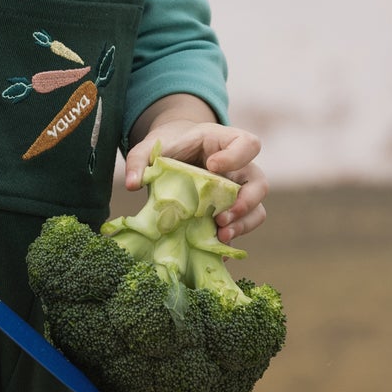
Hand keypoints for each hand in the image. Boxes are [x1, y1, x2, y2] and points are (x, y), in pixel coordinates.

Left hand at [123, 113, 266, 242]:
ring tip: (221, 235)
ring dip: (242, 225)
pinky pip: (242, 227)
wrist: (177, 155)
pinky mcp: (231, 212)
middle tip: (221, 216)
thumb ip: (140, 159)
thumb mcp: (154, 145)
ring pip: (257, 209)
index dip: (235, 157)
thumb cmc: (171, 145)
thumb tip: (131, 184)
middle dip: (245, 202)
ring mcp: (239, 192)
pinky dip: (231, 240)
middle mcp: (240, 168)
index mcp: (226, 142)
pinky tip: (214, 249)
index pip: (248, 144)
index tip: (212, 167)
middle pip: (259, 183)